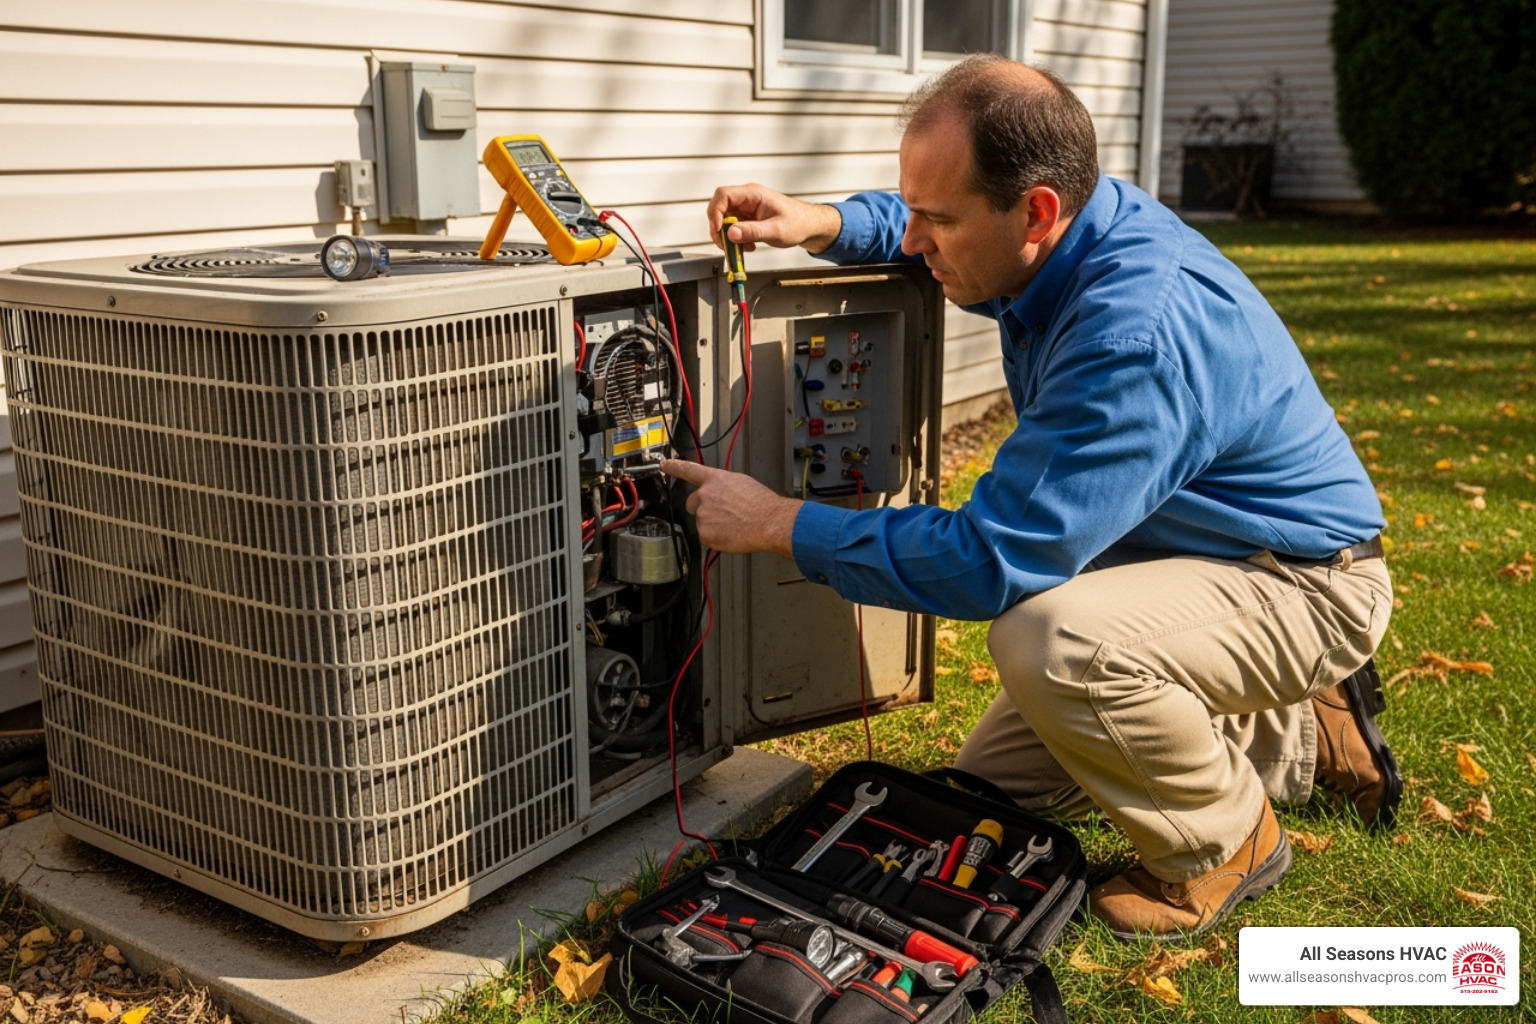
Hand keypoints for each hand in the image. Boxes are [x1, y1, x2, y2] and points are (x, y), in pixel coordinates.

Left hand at [659, 459, 800, 556]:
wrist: (769, 521)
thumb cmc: (761, 504)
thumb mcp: (742, 483)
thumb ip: (723, 486)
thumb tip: (720, 493)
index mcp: (714, 479)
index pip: (688, 470)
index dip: (674, 467)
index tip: (664, 465)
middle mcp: (704, 495)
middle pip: (692, 503)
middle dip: (703, 509)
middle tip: (723, 514)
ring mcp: (703, 515)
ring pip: (702, 522)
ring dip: (714, 525)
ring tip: (734, 524)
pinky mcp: (705, 534)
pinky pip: (707, 538)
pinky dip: (717, 539)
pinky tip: (732, 534)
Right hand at [706, 184, 842, 254]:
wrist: (808, 226)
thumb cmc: (798, 222)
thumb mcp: (776, 230)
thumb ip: (753, 231)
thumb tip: (731, 233)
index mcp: (753, 194)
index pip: (723, 195)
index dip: (715, 212)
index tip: (718, 230)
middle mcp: (747, 199)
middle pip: (719, 209)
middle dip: (719, 229)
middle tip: (726, 245)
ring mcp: (746, 209)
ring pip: (724, 220)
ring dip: (728, 237)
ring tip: (741, 248)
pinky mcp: (747, 219)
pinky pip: (733, 228)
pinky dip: (736, 240)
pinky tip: (748, 246)